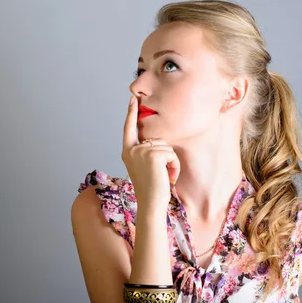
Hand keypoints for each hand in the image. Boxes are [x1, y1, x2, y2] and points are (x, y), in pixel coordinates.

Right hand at [121, 95, 180, 209]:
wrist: (151, 202)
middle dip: (165, 155)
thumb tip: (156, 141)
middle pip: (156, 139)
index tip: (132, 100)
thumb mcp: (144, 166)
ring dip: (171, 161)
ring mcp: (141, 151)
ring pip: (165, 146)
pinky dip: (174, 165)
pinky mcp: (153, 154)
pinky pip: (171, 153)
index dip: (131, 114)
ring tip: (165, 176)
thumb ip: (146, 152)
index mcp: (127, 151)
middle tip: (162, 174)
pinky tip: (169, 176)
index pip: (129, 128)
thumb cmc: (151, 187)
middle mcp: (132, 149)